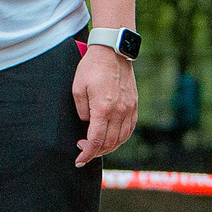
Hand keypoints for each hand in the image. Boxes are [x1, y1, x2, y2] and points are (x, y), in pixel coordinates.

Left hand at [71, 45, 138, 166]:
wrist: (113, 51)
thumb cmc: (92, 67)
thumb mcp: (77, 88)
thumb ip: (81, 110)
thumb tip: (86, 123)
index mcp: (103, 109)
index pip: (96, 141)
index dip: (87, 153)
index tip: (79, 160)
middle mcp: (119, 112)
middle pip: (109, 143)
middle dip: (95, 152)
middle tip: (83, 151)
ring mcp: (129, 109)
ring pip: (121, 139)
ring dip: (108, 148)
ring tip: (96, 146)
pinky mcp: (134, 105)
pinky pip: (129, 129)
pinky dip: (120, 138)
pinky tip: (112, 138)